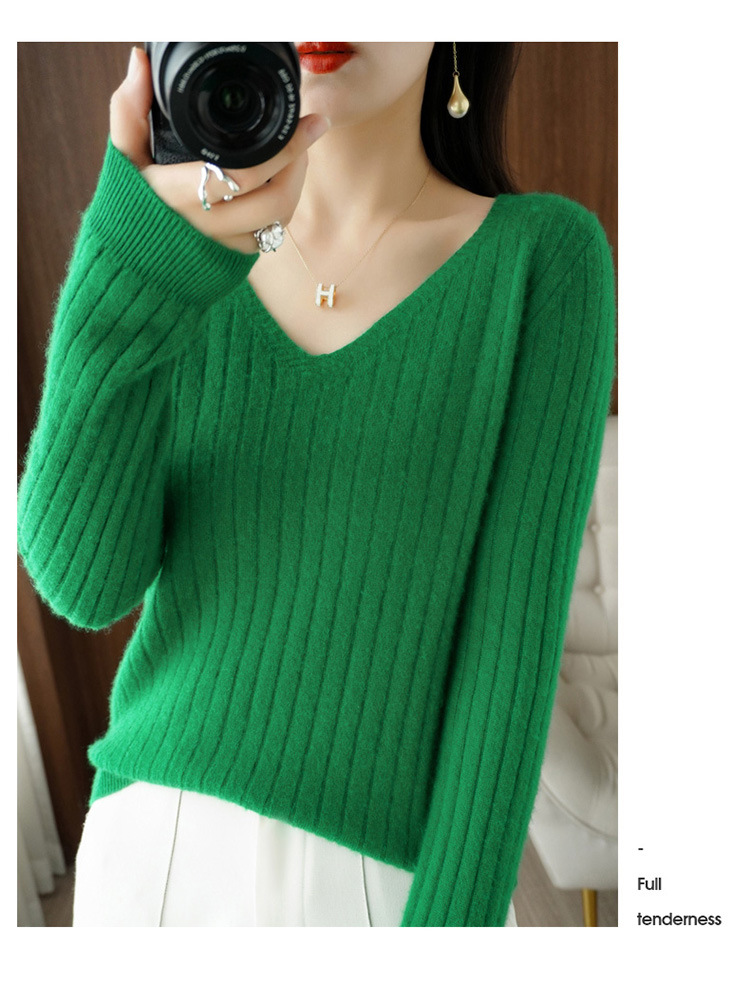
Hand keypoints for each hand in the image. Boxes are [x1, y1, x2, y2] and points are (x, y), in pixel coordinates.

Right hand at [109, 47, 329, 253]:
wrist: (128, 260)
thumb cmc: (127, 201)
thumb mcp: (123, 155)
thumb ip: (129, 108)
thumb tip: (140, 59)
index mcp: (180, 195)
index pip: (248, 173)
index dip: (287, 148)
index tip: (309, 122)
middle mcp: (206, 225)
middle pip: (276, 201)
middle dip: (298, 165)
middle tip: (304, 135)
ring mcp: (223, 245)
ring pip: (278, 220)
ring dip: (294, 186)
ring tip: (295, 157)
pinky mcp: (232, 258)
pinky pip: (269, 236)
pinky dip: (279, 210)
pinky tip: (279, 185)